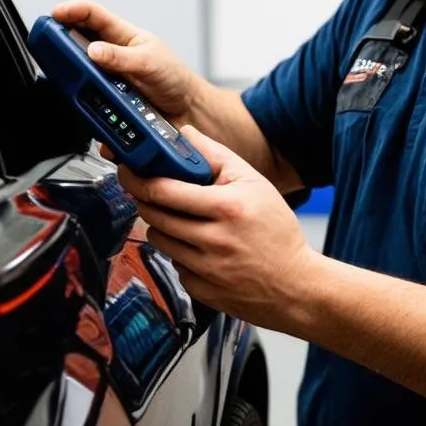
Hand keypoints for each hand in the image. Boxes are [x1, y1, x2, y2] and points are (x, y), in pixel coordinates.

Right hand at [51, 0, 196, 120]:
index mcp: (123, 36)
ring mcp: (108, 79)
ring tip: (73, 80)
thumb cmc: (174, 77)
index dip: (73, 10)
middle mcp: (111, 56)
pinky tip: (91, 109)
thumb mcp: (149, 62)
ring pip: (80, 76)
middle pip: (78, 44)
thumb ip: (121, 57)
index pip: (93, 16)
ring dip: (76, 80)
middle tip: (50, 46)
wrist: (187, 110)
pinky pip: (90, 104)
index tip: (56, 14)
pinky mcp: (108, 101)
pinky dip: (88, 108)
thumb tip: (94, 51)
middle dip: (62, 43)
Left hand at [118, 126, 318, 330]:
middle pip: (154, 215)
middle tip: (150, 190)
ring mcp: (205, 269)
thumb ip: (216, 155)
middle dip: (146, 199)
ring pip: (159, 239)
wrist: (296, 285)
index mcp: (227, 207)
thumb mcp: (254, 182)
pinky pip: (173, 263)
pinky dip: (178, 251)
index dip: (139, 178)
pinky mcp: (200, 290)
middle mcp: (214, 240)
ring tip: (182, 217)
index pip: (165, 190)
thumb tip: (185, 135)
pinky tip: (198, 246)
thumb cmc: (277, 231)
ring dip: (161, 224)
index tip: (129, 170)